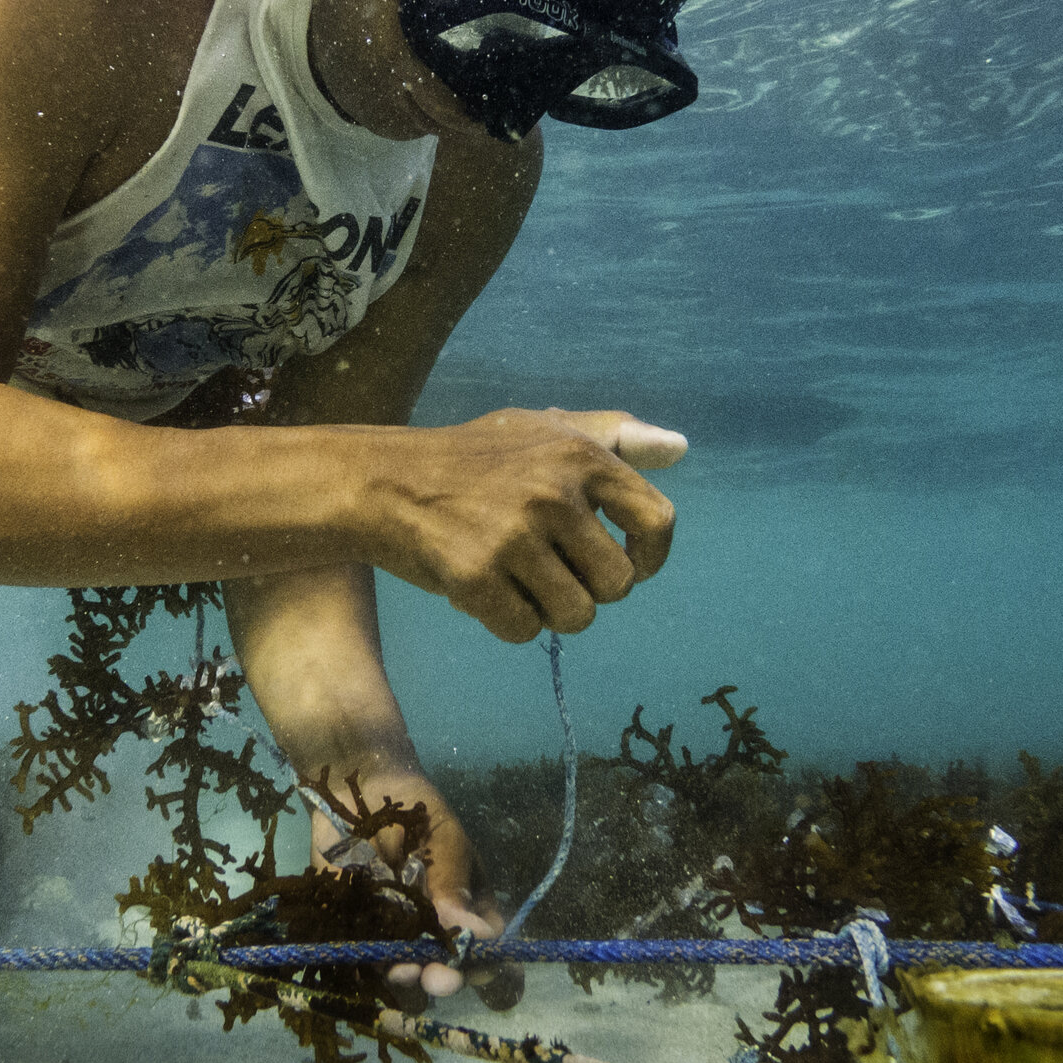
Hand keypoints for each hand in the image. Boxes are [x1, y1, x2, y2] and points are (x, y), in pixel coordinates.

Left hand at [308, 768, 523, 1009]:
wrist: (357, 782)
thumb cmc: (413, 808)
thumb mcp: (445, 841)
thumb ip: (454, 887)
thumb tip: (477, 936)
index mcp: (463, 905)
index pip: (481, 944)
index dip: (482, 961)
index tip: (476, 968)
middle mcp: (428, 924)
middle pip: (440, 964)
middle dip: (440, 976)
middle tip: (438, 980)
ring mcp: (389, 928)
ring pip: (400, 965)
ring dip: (404, 974)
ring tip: (404, 971)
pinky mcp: (348, 922)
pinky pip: (358, 950)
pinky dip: (363, 960)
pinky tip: (367, 962)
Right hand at [366, 408, 687, 642]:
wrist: (382, 481)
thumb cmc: (473, 459)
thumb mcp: (544, 430)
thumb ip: (615, 438)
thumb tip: (680, 447)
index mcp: (581, 456)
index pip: (658, 522)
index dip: (649, 558)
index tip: (627, 567)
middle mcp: (554, 494)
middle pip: (617, 585)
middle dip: (589, 591)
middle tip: (550, 572)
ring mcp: (515, 536)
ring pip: (576, 616)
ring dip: (549, 612)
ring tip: (518, 583)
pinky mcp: (476, 575)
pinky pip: (524, 631)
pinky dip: (507, 621)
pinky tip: (484, 592)